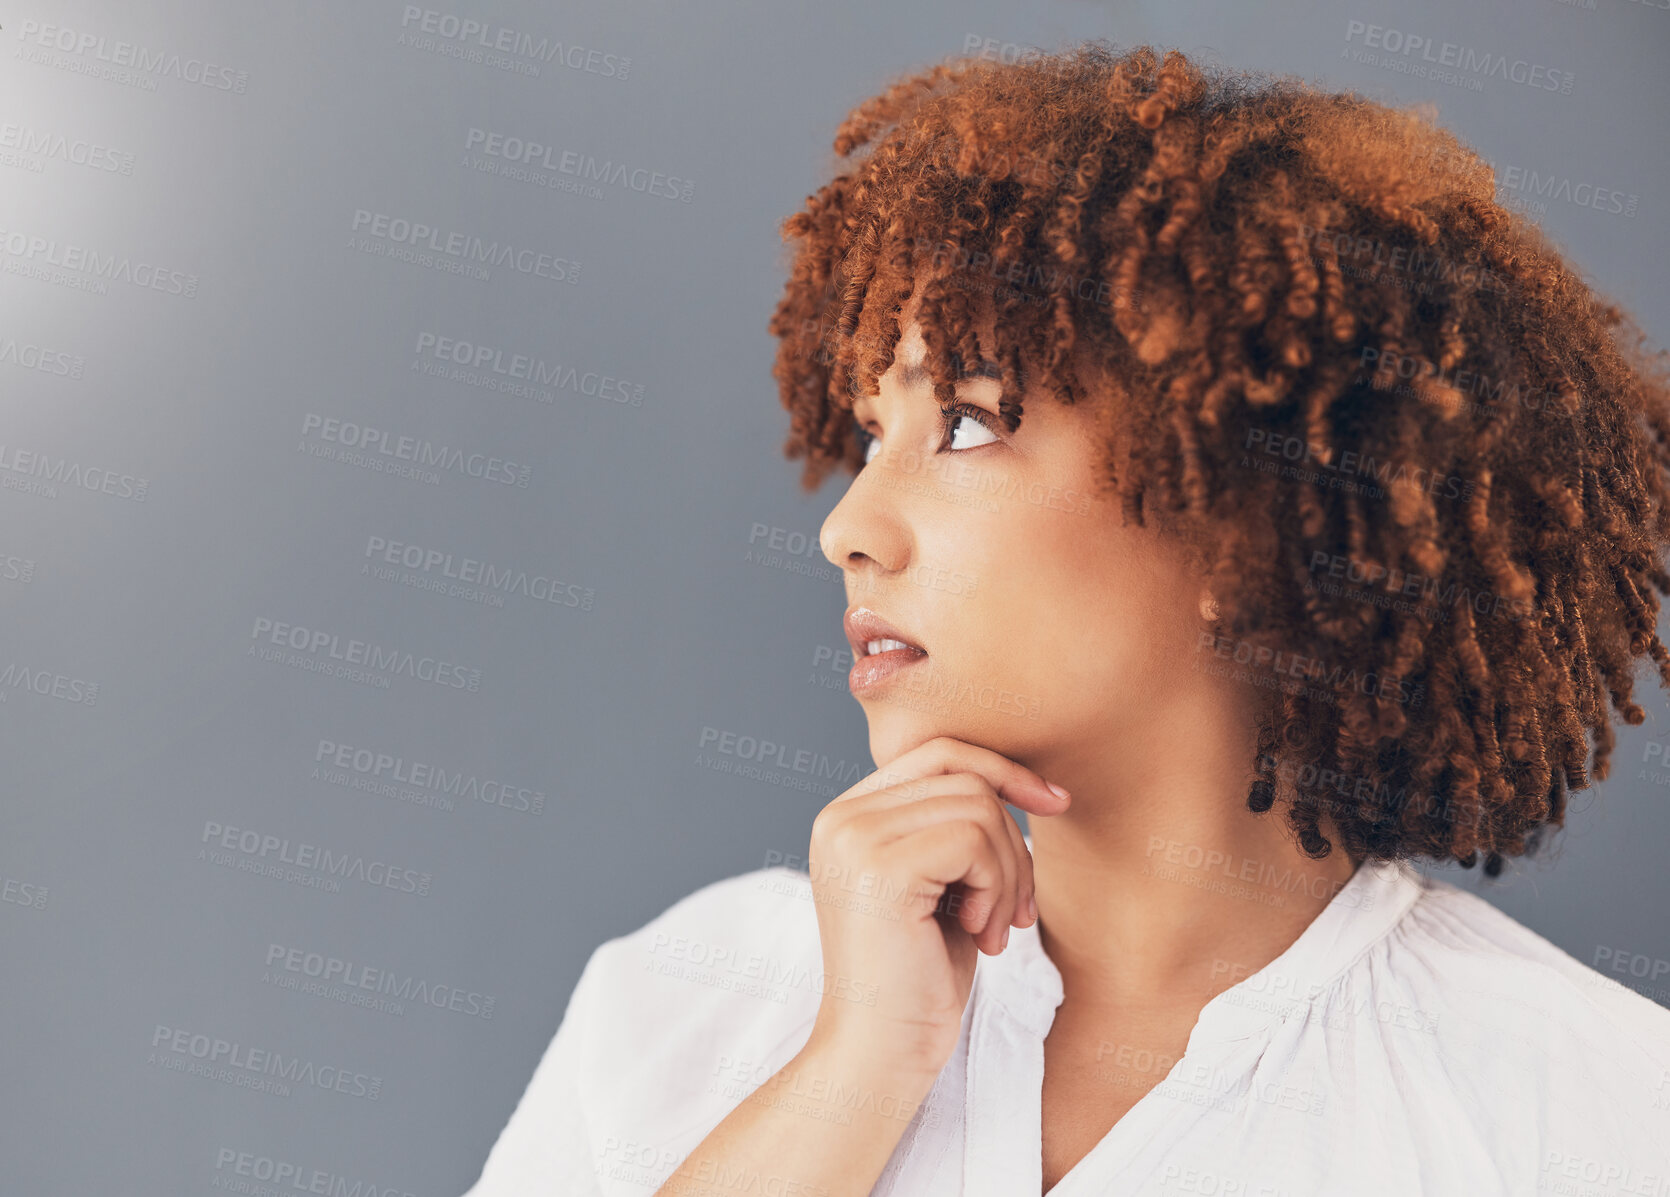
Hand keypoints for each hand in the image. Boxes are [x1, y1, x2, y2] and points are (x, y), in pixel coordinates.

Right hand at [801, 736, 1070, 1084]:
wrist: (882, 1054)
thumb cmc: (919, 978)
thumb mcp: (942, 886)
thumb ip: (955, 826)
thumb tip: (1022, 780)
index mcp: (848, 816)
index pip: (938, 753)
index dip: (1002, 770)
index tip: (1054, 801)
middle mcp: (840, 817)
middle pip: (964, 775)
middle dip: (1012, 838)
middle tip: (1015, 910)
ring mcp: (854, 838)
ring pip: (977, 806)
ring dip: (1008, 872)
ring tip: (994, 928)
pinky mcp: (880, 868)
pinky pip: (974, 840)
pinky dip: (997, 887)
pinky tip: (979, 935)